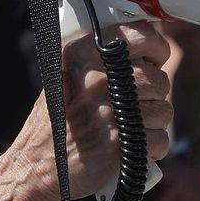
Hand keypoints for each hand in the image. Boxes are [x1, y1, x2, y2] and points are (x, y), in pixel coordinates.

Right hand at [15, 22, 173, 198]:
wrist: (36, 166)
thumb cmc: (57, 121)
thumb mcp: (66, 73)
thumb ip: (101, 56)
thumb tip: (147, 44)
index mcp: (82, 54)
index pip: (141, 34)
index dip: (156, 49)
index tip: (154, 60)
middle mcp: (96, 79)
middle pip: (158, 79)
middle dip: (152, 96)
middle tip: (131, 107)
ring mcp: (108, 111)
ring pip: (163, 110)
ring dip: (151, 124)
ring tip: (126, 128)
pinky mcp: (120, 142)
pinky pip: (160, 139)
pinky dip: (150, 149)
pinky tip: (129, 147)